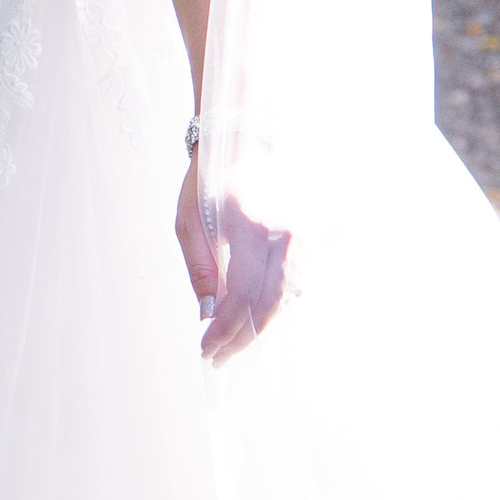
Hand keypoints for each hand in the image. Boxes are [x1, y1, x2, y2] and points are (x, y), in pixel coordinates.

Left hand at [175, 152, 290, 362]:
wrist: (246, 142)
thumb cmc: (210, 181)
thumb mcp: (189, 221)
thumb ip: (200, 269)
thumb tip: (208, 315)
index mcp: (252, 228)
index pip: (241, 296)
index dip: (224, 330)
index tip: (206, 348)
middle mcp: (285, 235)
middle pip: (269, 306)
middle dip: (243, 339)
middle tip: (219, 357)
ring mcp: (303, 238)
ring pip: (287, 301)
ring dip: (260, 329)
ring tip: (233, 345)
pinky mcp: (310, 240)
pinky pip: (296, 286)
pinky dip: (275, 310)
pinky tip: (254, 320)